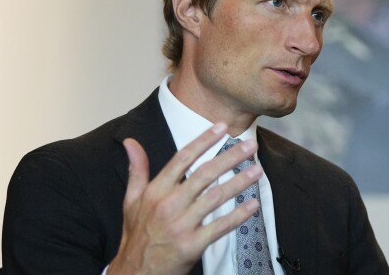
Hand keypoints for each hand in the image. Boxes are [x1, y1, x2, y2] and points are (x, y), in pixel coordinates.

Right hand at [107, 122, 261, 274]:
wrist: (135, 273)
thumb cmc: (137, 235)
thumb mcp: (131, 200)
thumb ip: (137, 169)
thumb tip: (131, 142)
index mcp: (155, 191)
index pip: (182, 158)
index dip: (203, 141)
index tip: (222, 128)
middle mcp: (168, 204)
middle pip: (204, 174)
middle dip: (230, 157)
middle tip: (250, 146)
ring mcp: (180, 225)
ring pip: (215, 197)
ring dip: (239, 182)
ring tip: (257, 171)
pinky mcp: (191, 245)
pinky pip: (219, 227)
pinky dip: (238, 215)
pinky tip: (252, 205)